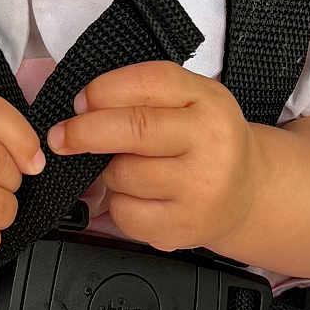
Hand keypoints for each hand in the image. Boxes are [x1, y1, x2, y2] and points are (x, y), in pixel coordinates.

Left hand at [46, 62, 256, 252]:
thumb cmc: (207, 142)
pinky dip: (120, 204)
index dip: (103, 90)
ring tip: (131, 170)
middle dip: (85, 132)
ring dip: (109, 172)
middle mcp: (211, 142)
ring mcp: (200, 188)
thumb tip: (83, 108)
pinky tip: (141, 197)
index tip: (80, 102)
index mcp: (209, 101)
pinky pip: (125, 212)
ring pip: (122, 174)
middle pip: (133, 130)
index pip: (148, 83)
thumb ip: (145, 94)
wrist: (248, 192)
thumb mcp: (192, 100)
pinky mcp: (184, 226)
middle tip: (60, 137)